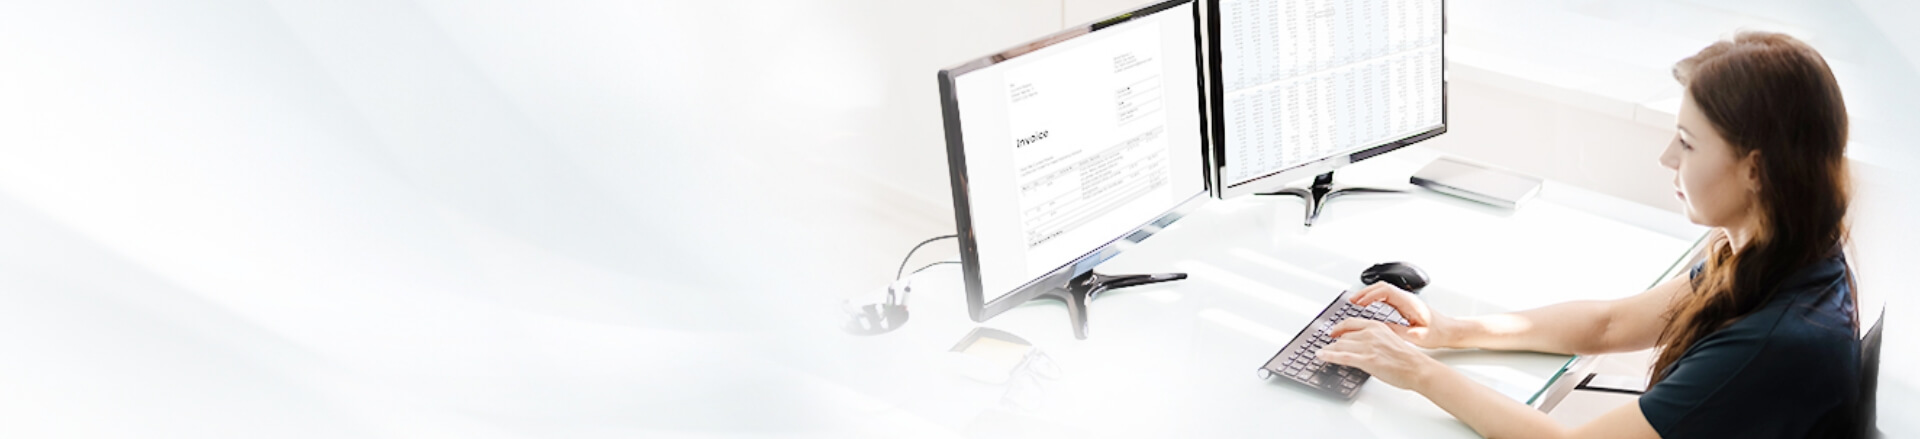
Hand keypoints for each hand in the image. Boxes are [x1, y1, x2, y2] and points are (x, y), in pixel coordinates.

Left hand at [1317, 318, 1442, 390]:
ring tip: (1321, 354)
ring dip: (1328, 350)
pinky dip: (1328, 356)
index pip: (1350, 323)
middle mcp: (1370, 333)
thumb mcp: (1389, 339)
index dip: (1338, 328)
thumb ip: (1374, 338)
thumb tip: (1360, 343)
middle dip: (1333, 343)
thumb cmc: (1407, 358)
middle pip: (1343, 336)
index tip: (1332, 332)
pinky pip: (1342, 356)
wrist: (1418, 368)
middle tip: (1326, 347)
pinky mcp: (1367, 360)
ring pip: (1340, 345)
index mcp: (1376, 326)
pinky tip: (1320, 356)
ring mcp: (1368, 346)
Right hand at [1349, 281, 1457, 348]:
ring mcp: (1405, 300)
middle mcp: (1407, 298)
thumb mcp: (1418, 336)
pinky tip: (1367, 306)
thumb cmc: (1438, 333)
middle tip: (1351, 301)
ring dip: (1368, 294)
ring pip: (1383, 291)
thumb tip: (1382, 329)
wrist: (1450, 331)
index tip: (1358, 303)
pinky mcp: (1404, 305)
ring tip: (1355, 302)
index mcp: (1410, 303)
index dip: (1369, 295)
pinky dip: (1374, 299)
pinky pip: (1386, 297)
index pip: (1386, 291)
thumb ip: (1399, 332)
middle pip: (1381, 287)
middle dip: (1364, 292)